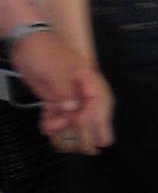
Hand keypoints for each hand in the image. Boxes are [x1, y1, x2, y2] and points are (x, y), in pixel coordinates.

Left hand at [14, 30, 113, 154]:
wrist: (25, 42)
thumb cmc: (45, 52)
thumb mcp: (55, 70)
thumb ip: (64, 92)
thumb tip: (72, 111)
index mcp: (88, 80)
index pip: (99, 102)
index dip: (92, 116)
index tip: (79, 123)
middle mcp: (81, 90)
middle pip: (91, 115)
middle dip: (88, 131)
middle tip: (89, 150)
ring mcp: (67, 95)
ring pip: (72, 118)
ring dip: (63, 128)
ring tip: (49, 130)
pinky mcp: (54, 98)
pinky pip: (57, 115)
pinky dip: (52, 123)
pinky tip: (45, 127)